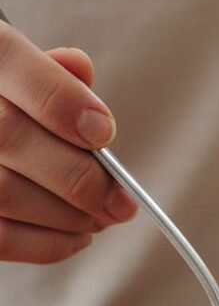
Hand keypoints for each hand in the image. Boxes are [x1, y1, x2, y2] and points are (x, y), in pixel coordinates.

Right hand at [0, 24, 135, 263]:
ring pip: (4, 192)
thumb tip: (79, 69)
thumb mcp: (23, 74)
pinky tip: (76, 236)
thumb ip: (52, 72)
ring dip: (68, 215)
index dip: (61, 100)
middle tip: (121, 201)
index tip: (104, 132)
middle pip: (8, 135)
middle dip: (78, 177)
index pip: (8, 61)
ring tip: (102, 218)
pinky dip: (46, 243)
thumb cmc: (12, 106)